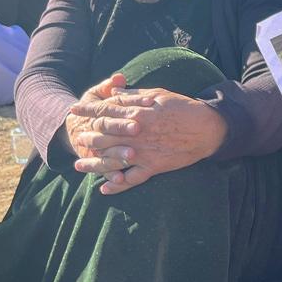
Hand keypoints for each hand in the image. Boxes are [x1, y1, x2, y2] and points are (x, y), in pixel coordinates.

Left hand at [69, 86, 227, 194]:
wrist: (207, 128)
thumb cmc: (184, 108)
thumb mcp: (158, 94)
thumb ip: (134, 95)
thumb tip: (115, 92)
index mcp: (136, 113)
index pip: (104, 111)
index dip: (87, 110)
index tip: (74, 110)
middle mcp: (136, 133)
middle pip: (103, 136)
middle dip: (87, 136)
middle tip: (76, 138)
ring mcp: (143, 152)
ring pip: (111, 159)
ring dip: (94, 164)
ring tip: (80, 166)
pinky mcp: (153, 166)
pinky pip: (132, 179)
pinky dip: (118, 186)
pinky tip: (105, 189)